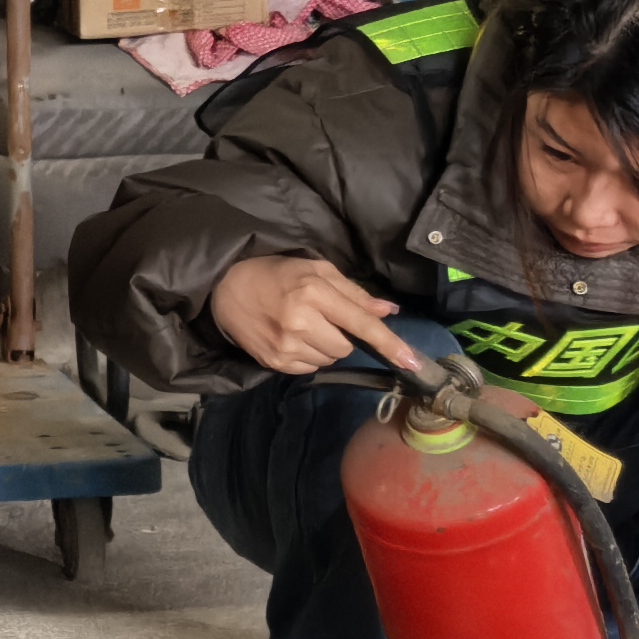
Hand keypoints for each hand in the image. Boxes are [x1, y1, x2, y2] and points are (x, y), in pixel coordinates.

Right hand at [207, 253, 404, 374]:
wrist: (226, 289)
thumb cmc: (276, 274)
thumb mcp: (316, 270)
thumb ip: (354, 293)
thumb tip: (389, 312)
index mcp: (314, 292)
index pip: (361, 324)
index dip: (390, 344)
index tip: (413, 362)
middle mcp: (300, 322)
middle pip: (346, 347)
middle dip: (342, 336)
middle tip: (321, 318)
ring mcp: (286, 345)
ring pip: (329, 359)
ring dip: (324, 347)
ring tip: (302, 327)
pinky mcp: (274, 362)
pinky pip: (309, 368)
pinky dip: (308, 356)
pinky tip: (290, 338)